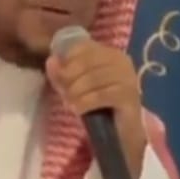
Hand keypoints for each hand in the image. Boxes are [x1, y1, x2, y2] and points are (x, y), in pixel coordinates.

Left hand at [46, 40, 145, 178]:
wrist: (121, 131)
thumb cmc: (98, 104)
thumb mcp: (76, 86)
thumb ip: (62, 73)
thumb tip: (51, 60)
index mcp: (110, 52)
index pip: (82, 47)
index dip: (66, 61)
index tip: (60, 78)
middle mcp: (122, 61)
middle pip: (86, 61)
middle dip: (69, 78)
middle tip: (63, 94)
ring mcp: (128, 78)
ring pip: (92, 78)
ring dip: (75, 92)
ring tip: (69, 103)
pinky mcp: (129, 97)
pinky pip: (101, 95)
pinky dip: (84, 102)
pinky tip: (78, 109)